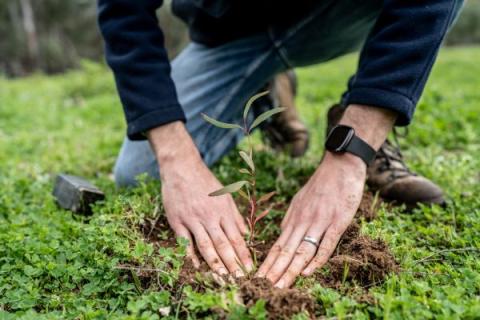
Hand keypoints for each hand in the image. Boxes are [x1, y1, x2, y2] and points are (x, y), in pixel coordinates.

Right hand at [148, 122, 252, 275]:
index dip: (243, 254)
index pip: (236, 237)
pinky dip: (191, 255)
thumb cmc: (205, 181)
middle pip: (223, 245)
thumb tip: (246, 234)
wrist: (182, 167)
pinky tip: (197, 267)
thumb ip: (235, 216)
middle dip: (233, 264)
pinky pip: (185, 242)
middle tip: (240, 281)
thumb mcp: (225, 195)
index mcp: (223, 210)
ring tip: (222, 279)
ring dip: (215, 264)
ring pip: (206, 246)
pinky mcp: (178, 221)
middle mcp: (210, 216)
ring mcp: (193, 219)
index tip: (251, 269)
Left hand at [256, 152, 365, 286]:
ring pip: (301, 251)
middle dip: (274, 272)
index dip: (268, 263)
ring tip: (280, 286)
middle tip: (263, 288)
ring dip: (290, 271)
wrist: (340, 166)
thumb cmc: (321, 184)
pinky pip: (326, 244)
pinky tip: (307, 272)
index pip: (277, 245)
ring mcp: (320, 222)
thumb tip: (282, 232)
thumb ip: (291, 218)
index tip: (258, 278)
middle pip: (286, 251)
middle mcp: (303, 222)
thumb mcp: (299, 200)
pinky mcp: (338, 222)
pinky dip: (316, 259)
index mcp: (293, 218)